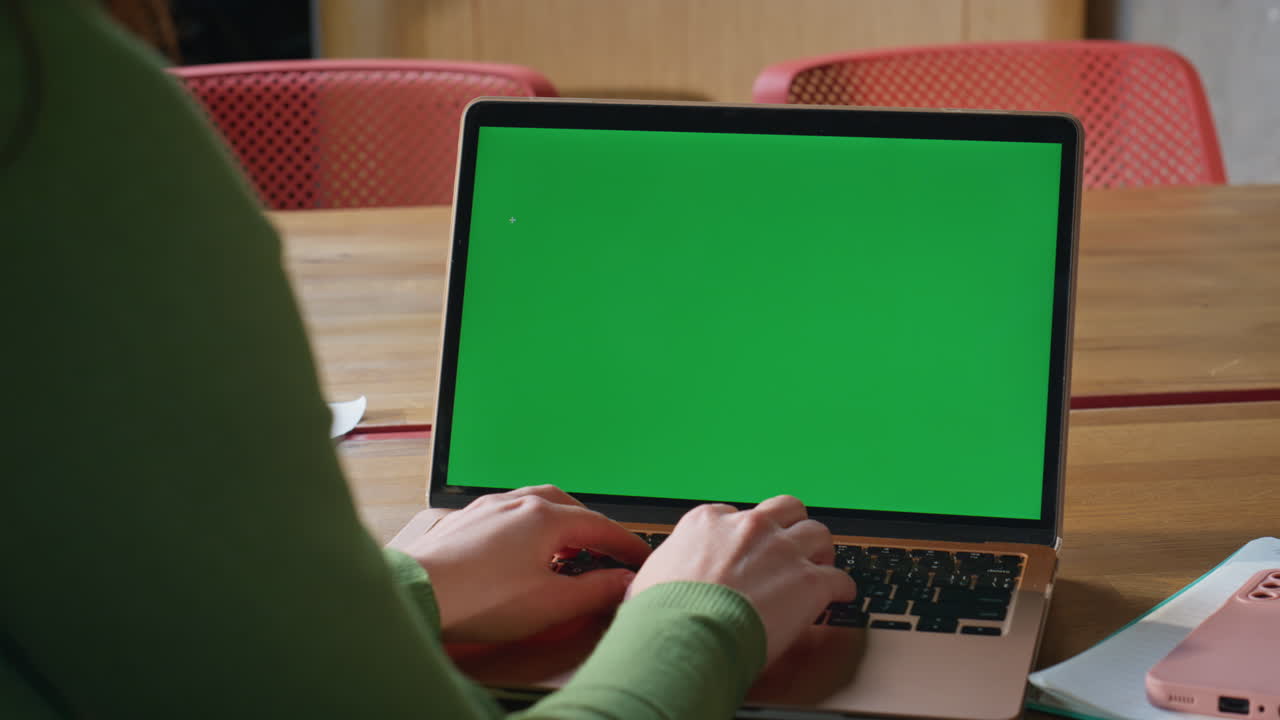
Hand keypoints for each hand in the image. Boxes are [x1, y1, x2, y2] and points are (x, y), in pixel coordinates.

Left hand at [390, 485, 650, 643]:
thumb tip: (624, 581)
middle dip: (591, 527)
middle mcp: (516, 502)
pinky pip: (506, 514)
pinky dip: (527, 526)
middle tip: (604, 550)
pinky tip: (520, 548)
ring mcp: (486, 508)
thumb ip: (595, 591)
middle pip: (567, 506)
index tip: (640, 558)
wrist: (418, 593)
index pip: (600, 526)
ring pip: (534, 504)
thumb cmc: (478, 597)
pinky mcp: (463, 522)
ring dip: (558, 522)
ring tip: (564, 547)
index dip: (625, 544)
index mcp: (543, 517)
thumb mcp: (551, 603)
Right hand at [628, 495, 855, 664]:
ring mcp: (781, 551)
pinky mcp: (808, 581)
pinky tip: (839, 597)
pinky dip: (841, 588)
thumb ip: (663, 573)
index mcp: (706, 523)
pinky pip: (838, 578)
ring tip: (820, 566)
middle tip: (792, 546)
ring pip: (817, 533)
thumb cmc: (662, 615)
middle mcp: (747, 528)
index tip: (747, 550)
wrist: (685, 635)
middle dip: (790, 526)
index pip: (733, 515)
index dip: (743, 535)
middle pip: (784, 509)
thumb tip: (653, 586)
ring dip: (820, 551)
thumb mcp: (649, 579)